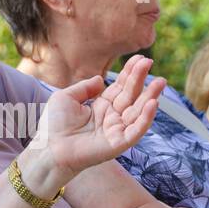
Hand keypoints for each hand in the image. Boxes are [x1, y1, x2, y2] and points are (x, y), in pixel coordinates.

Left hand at [26, 55, 164, 185]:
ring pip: (138, 112)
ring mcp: (116, 131)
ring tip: (160, 82)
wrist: (48, 149)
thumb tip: (101, 79)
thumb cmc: (53, 125)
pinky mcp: (118, 144)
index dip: (130, 73)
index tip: (140, 58)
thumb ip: (85, 87)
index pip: (120, 87)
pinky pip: (136, 131)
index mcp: (101, 107)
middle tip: (149, 63)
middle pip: (131, 96)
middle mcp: (111, 118)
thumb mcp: (66, 98)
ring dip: (150, 96)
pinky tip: (153, 104)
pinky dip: (145, 119)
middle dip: (141, 79)